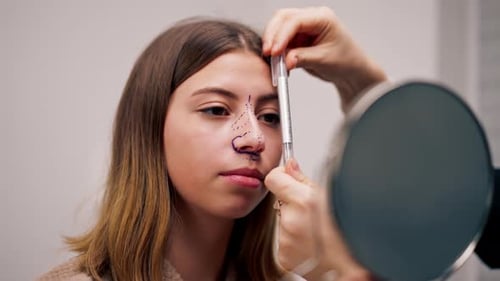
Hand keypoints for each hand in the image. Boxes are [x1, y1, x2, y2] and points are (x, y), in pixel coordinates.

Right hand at [262, 6, 386, 110]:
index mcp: (323, 18)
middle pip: (283, 18)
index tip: (274, 51)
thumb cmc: (346, 61)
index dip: (281, 35)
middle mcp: (312, 18)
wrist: (352, 71)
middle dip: (273, 36)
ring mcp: (304, 28)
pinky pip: (282, 40)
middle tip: (268, 53)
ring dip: (273, 43)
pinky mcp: (298, 38)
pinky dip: (277, 51)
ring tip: (274, 60)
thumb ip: (302, 58)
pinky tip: (279, 62)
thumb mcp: (324, 60)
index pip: (295, 21)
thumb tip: (285, 60)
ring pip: (279, 28)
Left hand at [265, 159, 373, 280]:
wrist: (356, 269)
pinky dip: (296, 241)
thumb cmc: (353, 234)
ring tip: (319, 232)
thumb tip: (290, 167)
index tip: (287, 179)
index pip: (274, 179)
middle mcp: (291, 222)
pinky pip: (285, 241)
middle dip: (294, 204)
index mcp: (305, 202)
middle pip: (281, 202)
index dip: (281, 177)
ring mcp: (286, 241)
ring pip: (284, 222)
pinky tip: (314, 244)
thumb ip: (305, 181)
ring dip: (296, 224)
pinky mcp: (284, 258)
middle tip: (315, 213)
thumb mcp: (334, 197)